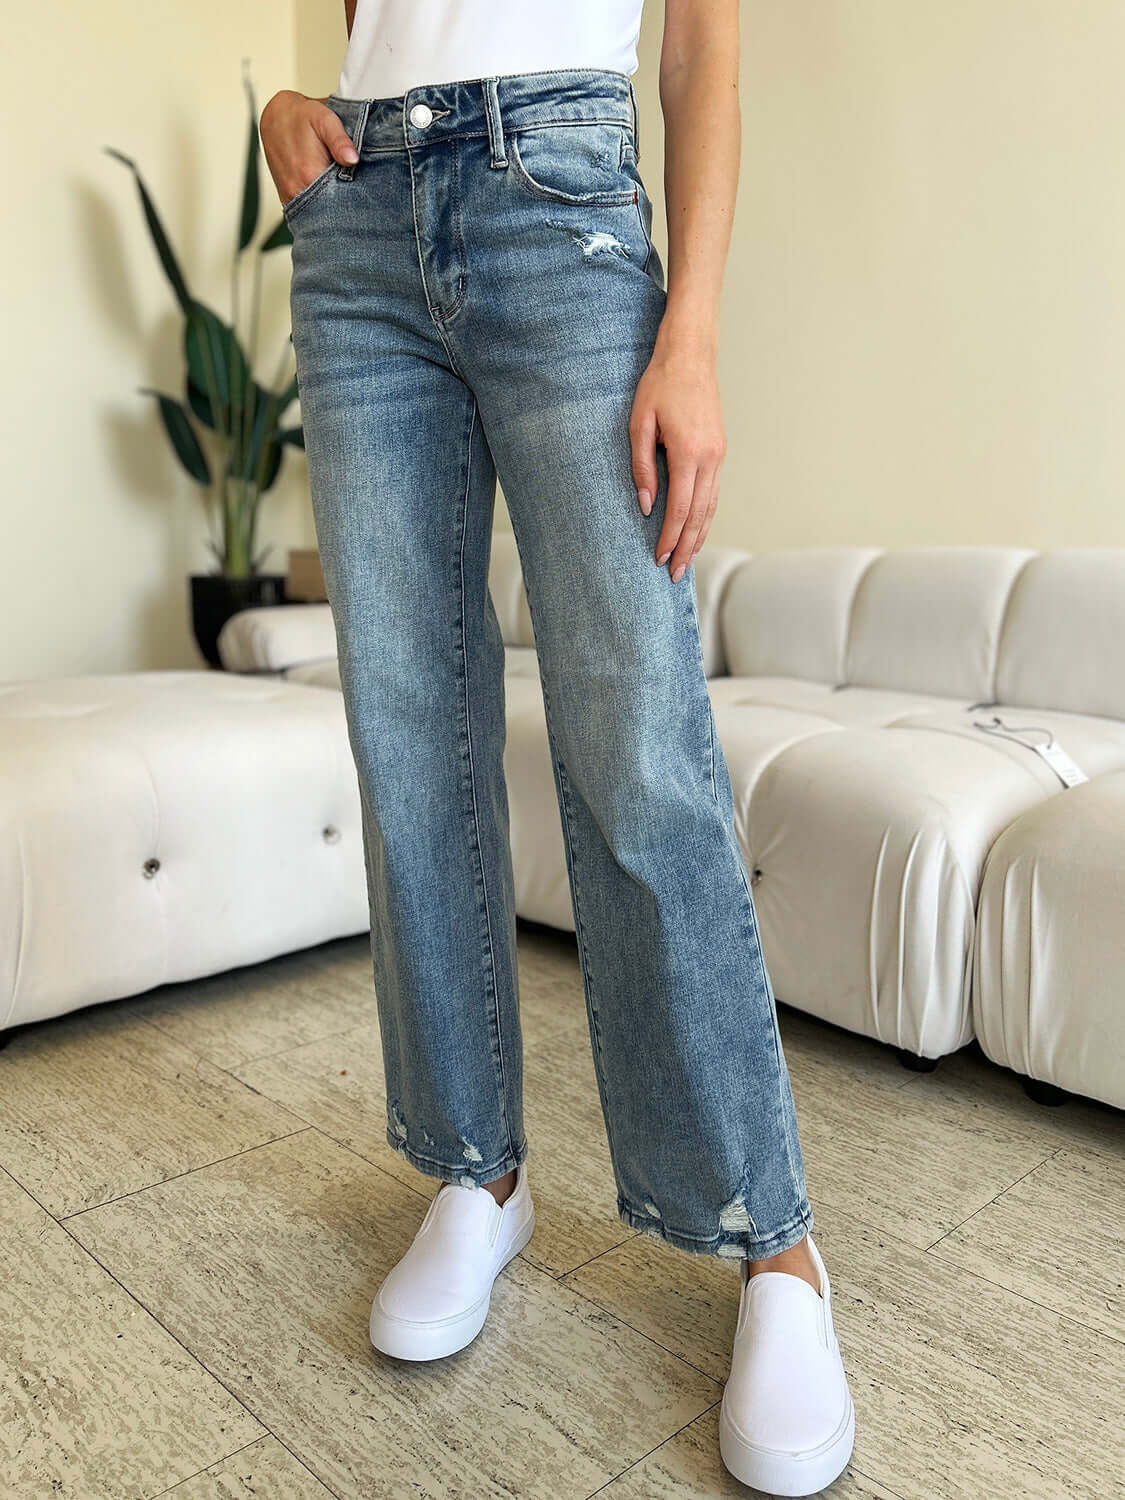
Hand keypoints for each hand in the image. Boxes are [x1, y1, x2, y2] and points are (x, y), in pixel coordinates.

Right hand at [260, 90, 358, 206]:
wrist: (275, 116)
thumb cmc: (301, 116)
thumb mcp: (324, 119)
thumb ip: (340, 140)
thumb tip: (353, 160)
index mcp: (309, 174)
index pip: (342, 200)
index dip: (357, 197)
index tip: (364, 188)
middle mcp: (298, 191)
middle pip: (331, 210)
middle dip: (346, 204)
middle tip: (356, 187)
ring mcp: (290, 199)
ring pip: (320, 213)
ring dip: (333, 205)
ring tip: (340, 187)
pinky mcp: (287, 200)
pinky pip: (309, 212)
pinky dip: (321, 206)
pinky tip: (328, 192)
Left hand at [629, 332, 725, 581]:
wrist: (690, 355)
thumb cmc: (659, 385)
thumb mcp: (639, 424)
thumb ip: (642, 467)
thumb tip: (647, 506)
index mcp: (689, 453)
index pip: (679, 507)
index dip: (670, 537)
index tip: (660, 558)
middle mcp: (710, 458)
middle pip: (699, 515)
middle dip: (687, 547)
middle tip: (675, 574)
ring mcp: (718, 456)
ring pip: (711, 507)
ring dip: (699, 537)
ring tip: (688, 561)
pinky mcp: (719, 452)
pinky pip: (713, 493)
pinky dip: (705, 516)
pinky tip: (696, 531)